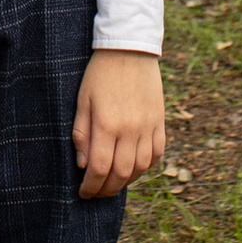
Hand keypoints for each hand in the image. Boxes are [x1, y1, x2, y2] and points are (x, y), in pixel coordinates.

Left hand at [73, 53, 164, 200]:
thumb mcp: (82, 100)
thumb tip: (83, 165)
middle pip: (121, 174)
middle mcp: (130, 129)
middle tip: (96, 193)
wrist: (129, 49)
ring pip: (141, 168)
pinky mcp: (160, 121)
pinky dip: (145, 167)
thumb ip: (81, 133)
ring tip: (113, 183)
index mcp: (107, 124)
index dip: (91, 186)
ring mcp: (148, 126)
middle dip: (106, 190)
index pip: (99, 168)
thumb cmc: (100, 74)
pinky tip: (134, 168)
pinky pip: (157, 154)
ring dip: (126, 182)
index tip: (83, 193)